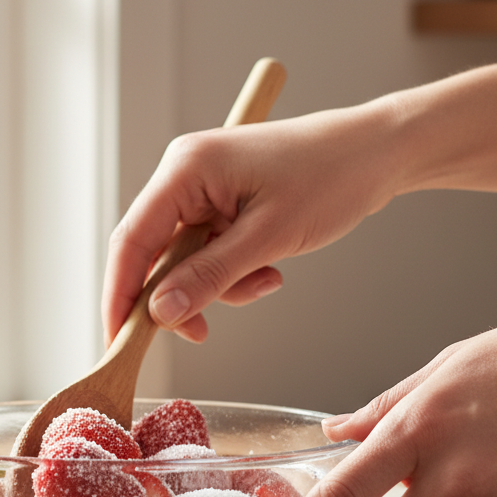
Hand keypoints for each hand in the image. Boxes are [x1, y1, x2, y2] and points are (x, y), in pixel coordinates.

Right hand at [101, 103, 399, 345]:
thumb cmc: (331, 177)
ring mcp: (203, 189)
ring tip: (265, 282)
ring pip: (184, 260)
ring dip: (216, 286)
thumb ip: (209, 277)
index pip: (131, 241)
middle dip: (178, 296)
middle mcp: (184, 175)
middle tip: (201, 333)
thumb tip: (160, 314)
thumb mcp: (268, 237)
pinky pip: (208, 252)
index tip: (119, 342)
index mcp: (185, 169)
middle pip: (153, 253)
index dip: (120, 296)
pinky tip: (269, 271)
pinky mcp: (222, 203)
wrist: (378, 153)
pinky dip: (232, 273)